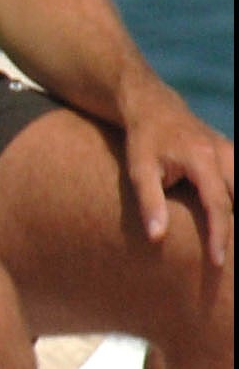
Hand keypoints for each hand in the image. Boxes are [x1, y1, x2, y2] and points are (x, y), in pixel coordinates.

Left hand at [117, 80, 233, 268]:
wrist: (154, 107)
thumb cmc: (144, 141)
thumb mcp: (139, 169)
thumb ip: (149, 202)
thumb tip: (156, 237)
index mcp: (203, 159)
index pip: (218, 204)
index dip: (219, 235)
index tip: (216, 261)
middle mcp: (225, 153)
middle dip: (237, 227)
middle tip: (231, 262)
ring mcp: (233, 152)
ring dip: (238, 212)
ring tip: (232, 242)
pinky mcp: (234, 154)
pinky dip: (238, 199)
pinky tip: (233, 217)